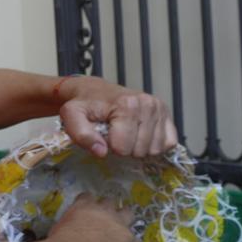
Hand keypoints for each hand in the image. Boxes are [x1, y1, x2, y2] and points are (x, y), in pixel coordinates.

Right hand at [52, 193, 136, 241]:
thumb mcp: (56, 231)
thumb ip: (64, 227)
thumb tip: (62, 234)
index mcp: (83, 206)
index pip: (86, 197)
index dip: (87, 202)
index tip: (85, 208)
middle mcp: (103, 210)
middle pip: (110, 201)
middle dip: (108, 208)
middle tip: (104, 218)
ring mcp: (119, 223)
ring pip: (128, 213)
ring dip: (125, 219)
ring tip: (121, 228)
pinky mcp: (130, 240)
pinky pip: (135, 241)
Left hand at [58, 77, 177, 157]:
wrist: (95, 90)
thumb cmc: (85, 104)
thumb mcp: (73, 116)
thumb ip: (82, 134)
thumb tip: (102, 152)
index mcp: (127, 105)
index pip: (123, 148)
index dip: (111, 147)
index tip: (104, 136)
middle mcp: (147, 104)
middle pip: (140, 151)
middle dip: (126, 149)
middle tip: (115, 135)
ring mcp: (159, 108)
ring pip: (155, 149)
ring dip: (139, 148)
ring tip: (127, 134)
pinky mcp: (166, 114)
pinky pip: (168, 143)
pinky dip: (155, 145)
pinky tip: (141, 136)